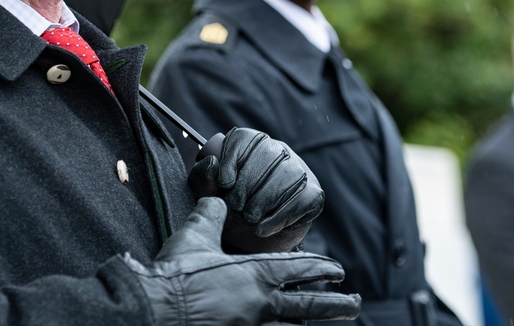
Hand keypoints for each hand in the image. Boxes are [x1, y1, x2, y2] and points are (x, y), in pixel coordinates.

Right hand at [123, 197, 360, 324]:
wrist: (158, 308)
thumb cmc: (177, 272)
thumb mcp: (196, 234)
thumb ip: (212, 214)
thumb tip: (218, 200)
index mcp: (257, 274)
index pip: (301, 267)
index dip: (322, 267)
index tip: (339, 270)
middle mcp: (263, 304)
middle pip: (311, 305)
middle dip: (337, 305)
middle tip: (356, 303)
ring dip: (308, 324)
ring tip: (320, 324)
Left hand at [188, 127, 322, 252]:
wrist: (250, 243)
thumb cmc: (228, 211)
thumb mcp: (209, 194)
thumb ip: (203, 177)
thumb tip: (212, 162)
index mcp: (252, 145)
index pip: (246, 138)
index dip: (234, 158)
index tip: (225, 183)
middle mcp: (279, 151)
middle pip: (269, 153)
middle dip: (249, 182)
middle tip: (236, 206)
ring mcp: (299, 170)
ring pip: (290, 173)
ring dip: (266, 199)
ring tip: (250, 218)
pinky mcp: (313, 194)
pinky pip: (304, 198)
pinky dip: (281, 216)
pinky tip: (264, 227)